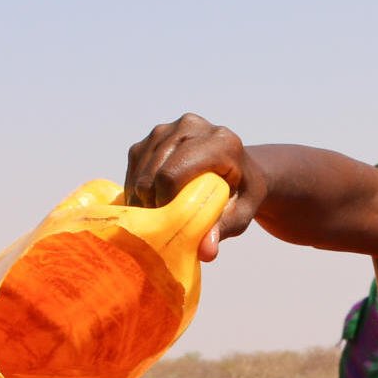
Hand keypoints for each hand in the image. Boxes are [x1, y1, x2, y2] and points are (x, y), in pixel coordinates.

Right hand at [124, 113, 264, 261]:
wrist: (239, 168)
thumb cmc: (242, 194)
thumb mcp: (241, 215)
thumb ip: (223, 230)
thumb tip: (206, 252)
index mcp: (221, 142)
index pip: (173, 174)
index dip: (165, 203)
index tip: (173, 223)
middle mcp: (193, 126)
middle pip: (154, 172)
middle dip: (152, 202)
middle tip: (163, 223)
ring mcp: (171, 127)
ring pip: (140, 168)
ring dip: (142, 196)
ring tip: (159, 212)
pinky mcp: (154, 134)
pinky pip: (134, 164)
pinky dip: (137, 186)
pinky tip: (153, 199)